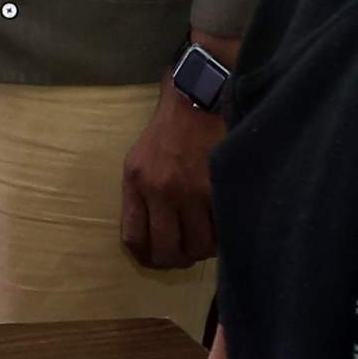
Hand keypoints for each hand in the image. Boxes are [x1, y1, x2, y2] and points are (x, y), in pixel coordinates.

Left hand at [120, 85, 222, 270]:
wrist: (199, 98)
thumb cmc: (168, 130)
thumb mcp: (139, 160)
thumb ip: (140, 196)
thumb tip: (149, 239)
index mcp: (136, 181)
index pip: (134, 238)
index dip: (147, 257)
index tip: (157, 258)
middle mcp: (161, 190)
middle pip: (168, 251)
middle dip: (177, 260)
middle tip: (186, 254)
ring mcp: (193, 190)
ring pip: (199, 247)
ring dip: (203, 249)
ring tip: (207, 238)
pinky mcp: (221, 188)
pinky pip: (222, 230)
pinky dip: (223, 235)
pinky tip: (222, 226)